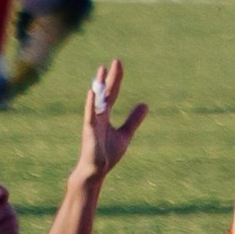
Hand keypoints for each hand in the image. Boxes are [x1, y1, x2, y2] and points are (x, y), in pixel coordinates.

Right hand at [77, 59, 148, 181]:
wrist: (95, 172)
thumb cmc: (107, 154)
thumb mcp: (125, 134)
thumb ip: (133, 120)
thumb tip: (145, 104)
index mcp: (105, 116)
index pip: (112, 93)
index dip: (116, 79)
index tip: (118, 64)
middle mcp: (98, 116)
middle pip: (105, 93)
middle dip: (110, 78)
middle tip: (116, 61)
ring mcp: (92, 122)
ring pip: (96, 101)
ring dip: (98, 86)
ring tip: (101, 71)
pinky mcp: (89, 131)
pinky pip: (89, 115)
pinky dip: (90, 104)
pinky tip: (92, 92)